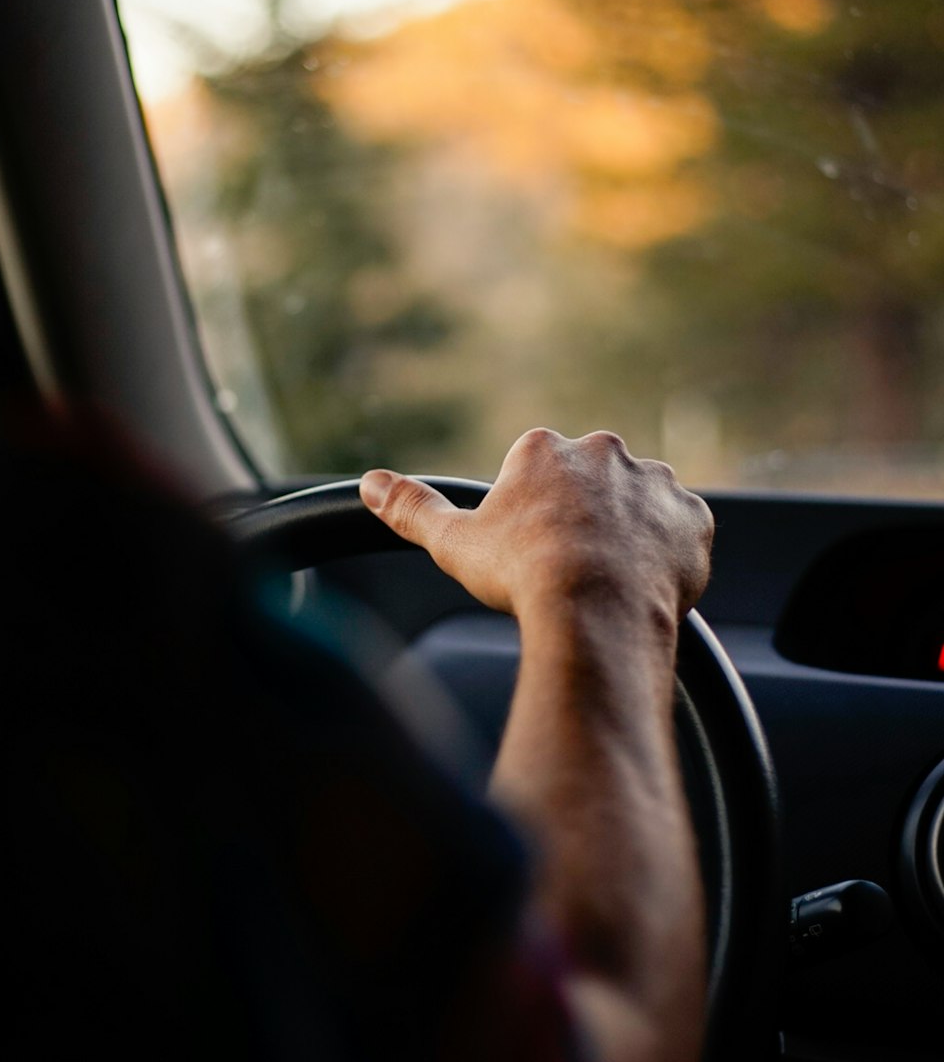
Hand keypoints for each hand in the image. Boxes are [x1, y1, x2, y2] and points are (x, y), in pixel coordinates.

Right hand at [360, 428, 712, 627]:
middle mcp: (606, 452)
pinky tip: (644, 586)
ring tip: (607, 584)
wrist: (596, 612)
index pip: (536, 470)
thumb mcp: (454, 543)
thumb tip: (369, 483)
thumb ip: (411, 508)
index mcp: (547, 448)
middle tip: (569, 569)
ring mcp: (656, 482)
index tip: (531, 550)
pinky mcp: (693, 518)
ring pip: (639, 505)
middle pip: (590, 484)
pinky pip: (682, 532)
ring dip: (628, 534)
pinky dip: (668, 555)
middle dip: (583, 519)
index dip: (531, 515)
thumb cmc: (522, 575)